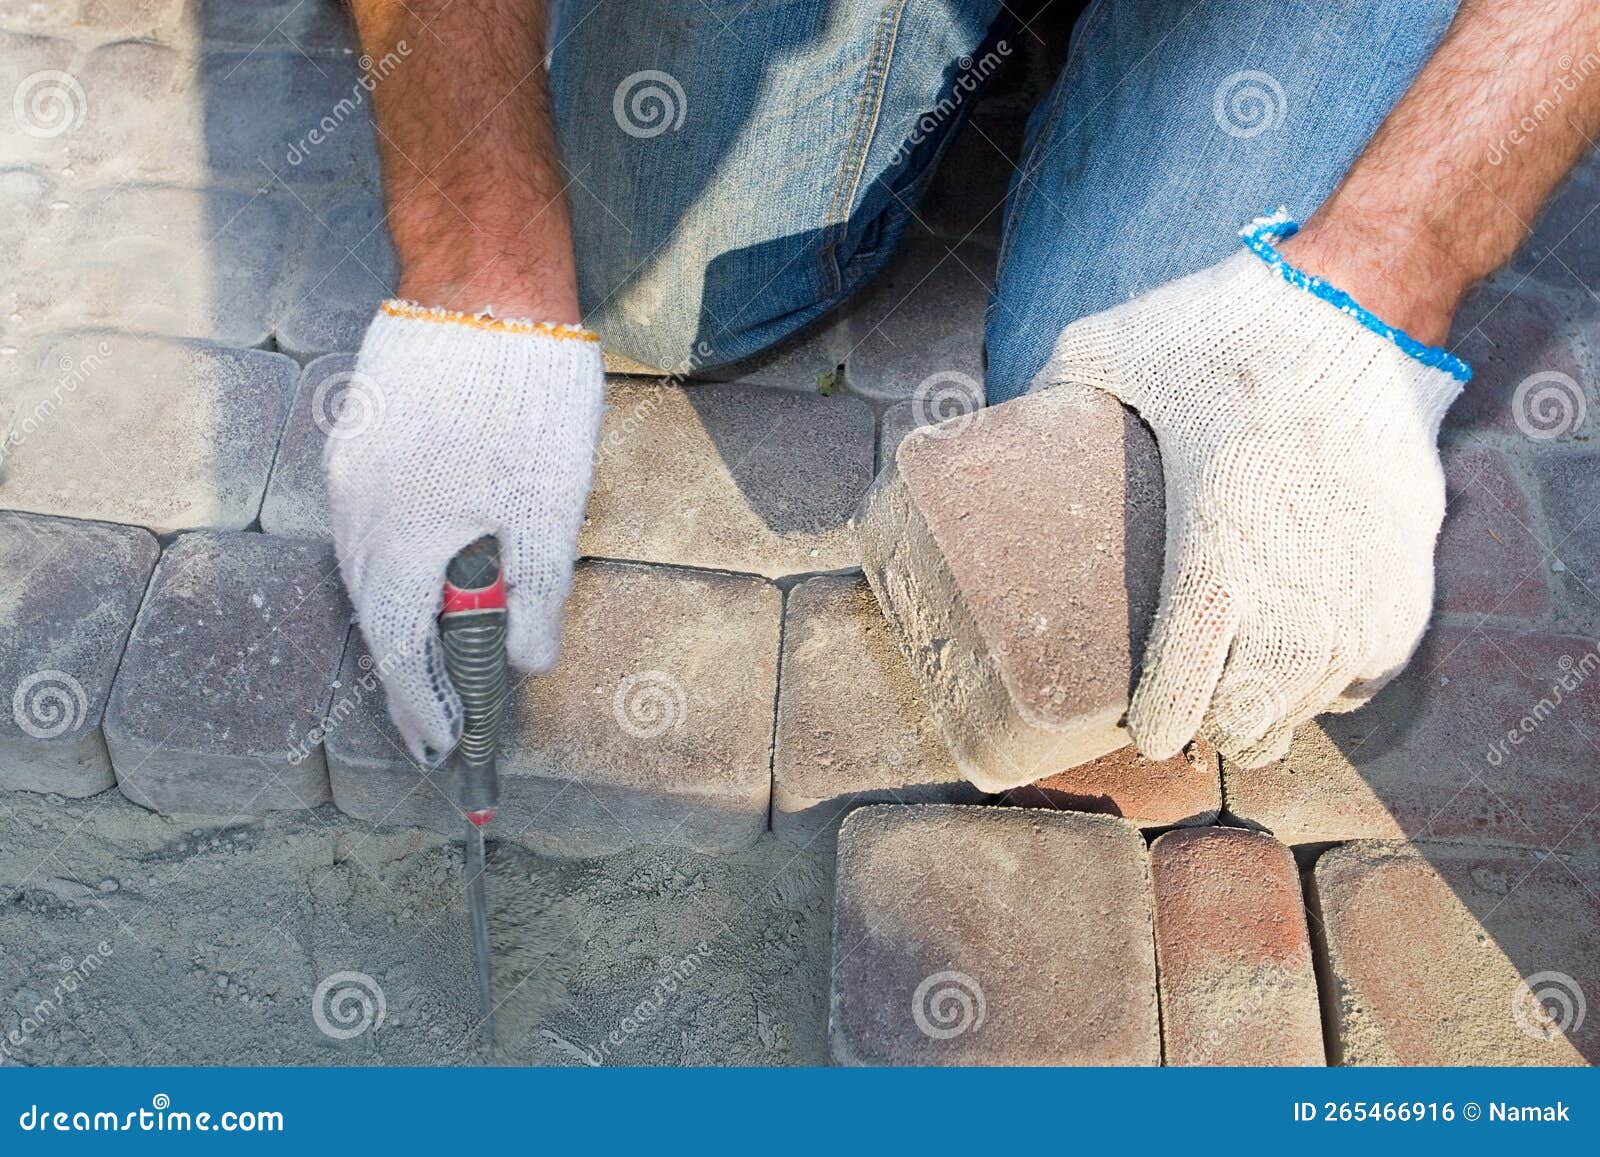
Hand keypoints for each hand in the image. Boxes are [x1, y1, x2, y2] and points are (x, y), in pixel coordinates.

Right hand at [325, 301, 604, 763]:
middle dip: (412, 671)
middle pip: (375, 613)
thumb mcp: (549, 508)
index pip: (399, 649)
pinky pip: (369, 523)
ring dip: (403, 616)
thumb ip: (535, 594)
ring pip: (368, 567)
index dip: (423, 705)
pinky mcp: (361, 436)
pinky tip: (432, 568)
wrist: (484, 280)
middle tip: (444, 717)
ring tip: (440, 654)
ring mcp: (351, 469)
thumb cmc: (527, 396)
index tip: (445, 748)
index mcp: (399, 538)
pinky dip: (398, 563)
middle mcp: (357, 510)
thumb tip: (527, 662)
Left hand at [1033, 217, 1466, 766]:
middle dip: (1223, 726)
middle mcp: (1294, 591)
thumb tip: (1011, 414)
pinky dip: (1341, 679)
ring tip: (1251, 712)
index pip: (1184, 682)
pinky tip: (1315, 672)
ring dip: (1280, 710)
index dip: (1163, 721)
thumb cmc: (1227, 331)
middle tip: (1198, 722)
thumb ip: (1058, 389)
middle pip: (1252, 709)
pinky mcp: (1407, 573)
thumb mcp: (1113, 350)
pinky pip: (1372, 664)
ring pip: (1315, 697)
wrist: (1358, 307)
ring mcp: (1359, 589)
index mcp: (1214, 554)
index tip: (1148, 734)